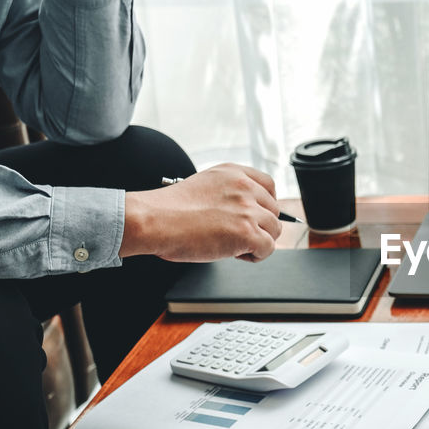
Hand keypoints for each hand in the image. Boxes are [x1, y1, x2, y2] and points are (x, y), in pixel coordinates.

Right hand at [121, 165, 282, 262]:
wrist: (153, 220)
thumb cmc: (169, 210)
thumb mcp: (205, 186)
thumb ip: (229, 193)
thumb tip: (246, 213)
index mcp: (233, 173)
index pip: (269, 185)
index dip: (265, 205)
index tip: (257, 216)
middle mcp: (244, 187)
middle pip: (274, 211)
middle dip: (259, 226)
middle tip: (235, 236)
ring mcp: (248, 209)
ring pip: (274, 230)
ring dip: (257, 241)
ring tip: (233, 246)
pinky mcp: (247, 232)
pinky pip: (268, 248)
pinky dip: (255, 256)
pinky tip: (235, 254)